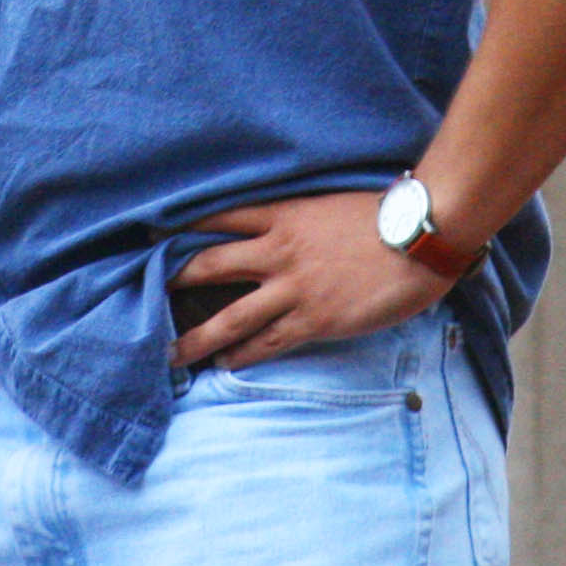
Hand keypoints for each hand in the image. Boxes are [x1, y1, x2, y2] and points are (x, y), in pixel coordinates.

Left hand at [169, 190, 455, 371]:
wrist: (422, 237)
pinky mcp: (314, 321)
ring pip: (229, 316)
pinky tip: (226, 363)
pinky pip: (267, 343)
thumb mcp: (334, 201)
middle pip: (209, 265)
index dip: (182, 224)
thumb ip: (305, 214)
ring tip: (170, 351)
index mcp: (284, 214)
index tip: (150, 232)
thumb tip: (293, 222)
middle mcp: (278, 251)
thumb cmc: (387, 215)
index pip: (220, 217)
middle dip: (172, 281)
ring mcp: (293, 289)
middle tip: (143, 296)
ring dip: (195, 336)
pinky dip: (242, 355)